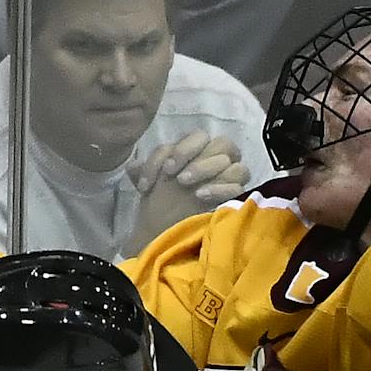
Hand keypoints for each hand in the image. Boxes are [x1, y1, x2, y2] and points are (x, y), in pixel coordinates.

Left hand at [125, 132, 249, 253]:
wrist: (164, 233)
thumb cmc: (160, 204)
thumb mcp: (149, 184)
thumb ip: (142, 170)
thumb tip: (133, 166)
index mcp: (198, 152)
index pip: (201, 136)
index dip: (185, 149)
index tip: (167, 169)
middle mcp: (218, 162)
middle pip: (223, 145)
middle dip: (198, 160)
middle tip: (180, 179)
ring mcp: (230, 180)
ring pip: (234, 164)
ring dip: (208, 171)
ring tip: (190, 189)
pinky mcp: (236, 199)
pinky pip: (237, 187)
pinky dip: (219, 188)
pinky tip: (201, 196)